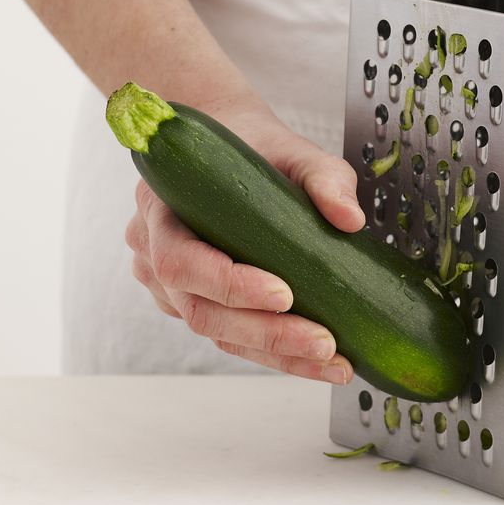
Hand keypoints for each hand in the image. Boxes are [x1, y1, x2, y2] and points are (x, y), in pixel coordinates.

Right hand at [123, 99, 363, 382]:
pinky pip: (228, 335)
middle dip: (265, 333)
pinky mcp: (193, 302)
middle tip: (323, 342)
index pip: (180, 259)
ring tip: (332, 361)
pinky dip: (272, 352)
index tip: (284, 293)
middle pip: (199, 310)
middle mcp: (153, 250)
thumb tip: (350, 219)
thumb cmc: (255, 147)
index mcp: (161, 207)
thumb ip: (323, 177)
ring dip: (275, 353)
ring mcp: (169, 284)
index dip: (228, 284)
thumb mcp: (295, 150)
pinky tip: (317, 359)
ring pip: (214, 332)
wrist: (233, 143)